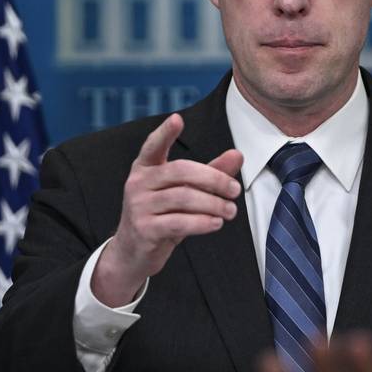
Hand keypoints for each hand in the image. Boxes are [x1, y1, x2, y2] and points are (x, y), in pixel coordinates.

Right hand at [92, 113, 242, 305]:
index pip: (153, 146)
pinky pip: (179, 223)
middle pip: (181, 171)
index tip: (176, 119)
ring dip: (213, 204)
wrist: (134, 252)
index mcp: (145, 168)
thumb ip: (210, 173)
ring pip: (183, 198)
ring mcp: (139, 206)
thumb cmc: (162, 216)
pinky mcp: (144, 229)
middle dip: (214, 179)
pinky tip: (216, 223)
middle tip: (234, 190)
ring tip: (230, 210)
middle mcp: (138, 183)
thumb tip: (237, 155)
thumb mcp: (184, 192)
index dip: (165, 133)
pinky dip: (202, 222)